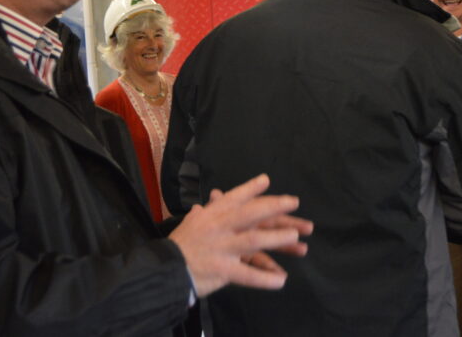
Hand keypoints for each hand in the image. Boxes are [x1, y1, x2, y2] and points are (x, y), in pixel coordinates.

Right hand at [168, 174, 312, 297]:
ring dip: (277, 239)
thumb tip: (210, 199)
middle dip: (274, 206)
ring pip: (254, 240)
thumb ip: (204, 212)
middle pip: (250, 213)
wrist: (164, 270)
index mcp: (211, 215)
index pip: (233, 197)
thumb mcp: (190, 223)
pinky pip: (248, 274)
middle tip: (293, 202)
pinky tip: (281, 280)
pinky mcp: (222, 269)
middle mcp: (218, 227)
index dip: (250, 189)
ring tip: (296, 238)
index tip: (266, 180)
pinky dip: (266, 278)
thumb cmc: (180, 246)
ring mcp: (221, 248)